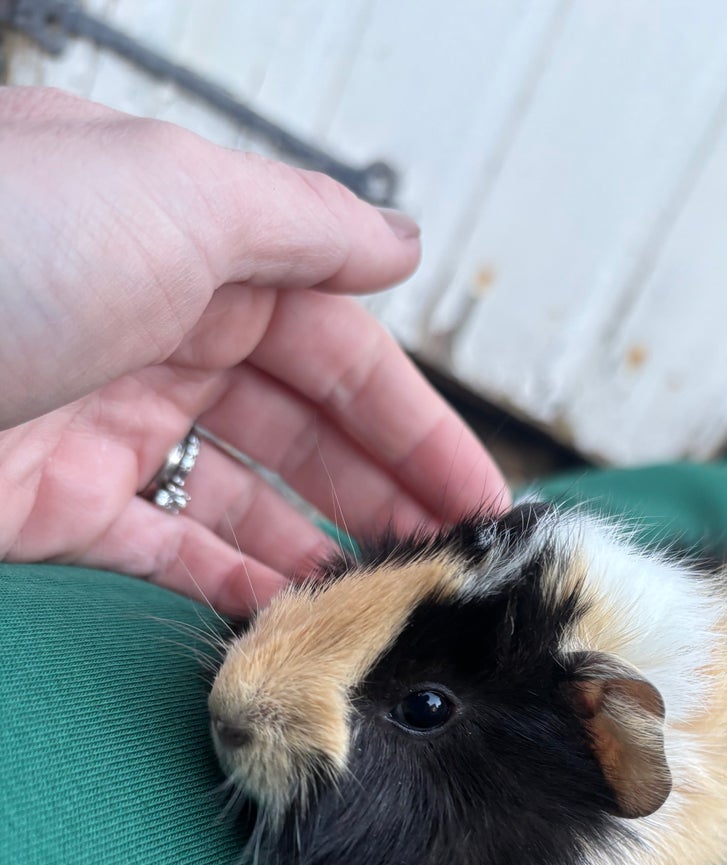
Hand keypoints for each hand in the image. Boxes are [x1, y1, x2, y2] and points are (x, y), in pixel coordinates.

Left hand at [0, 88, 509, 612]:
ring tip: (389, 602)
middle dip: (382, 494)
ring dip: (320, 548)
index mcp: (187, 243)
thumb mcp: (173, 194)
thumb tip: (401, 246)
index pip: (334, 341)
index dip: (414, 421)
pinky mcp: (56, 509)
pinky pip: (170, 553)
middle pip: (300, 426)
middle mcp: (151, 329)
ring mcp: (106, 424)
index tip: (480, 496)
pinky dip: (234, 586)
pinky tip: (294, 618)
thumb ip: (301, 224)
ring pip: (244, 497)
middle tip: (453, 566)